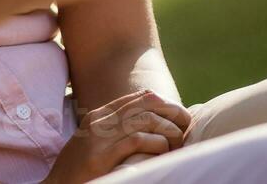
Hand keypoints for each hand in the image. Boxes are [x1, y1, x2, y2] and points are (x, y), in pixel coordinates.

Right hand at [44, 90, 191, 183]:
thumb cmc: (81, 169)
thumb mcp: (97, 143)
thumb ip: (119, 131)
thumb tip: (156, 127)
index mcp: (100, 115)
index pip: (142, 97)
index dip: (168, 106)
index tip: (182, 121)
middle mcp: (101, 120)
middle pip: (149, 103)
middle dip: (174, 115)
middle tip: (186, 133)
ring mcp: (100, 137)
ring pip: (148, 120)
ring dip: (169, 133)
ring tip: (174, 148)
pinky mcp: (102, 156)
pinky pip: (138, 141)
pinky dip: (156, 146)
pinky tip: (160, 155)